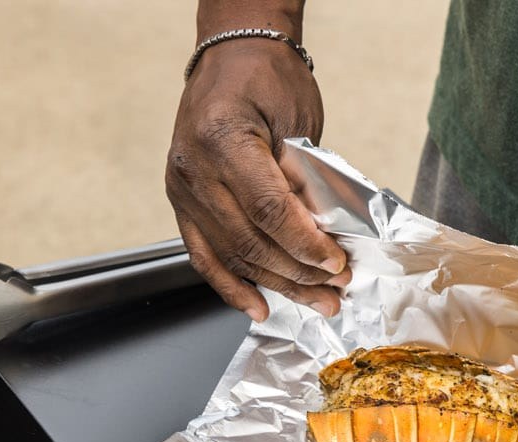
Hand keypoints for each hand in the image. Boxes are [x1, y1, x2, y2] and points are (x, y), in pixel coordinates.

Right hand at [166, 40, 348, 321]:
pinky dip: (231, 287)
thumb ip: (305, 179)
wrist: (231, 58)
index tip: (337, 263)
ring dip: (276, 286)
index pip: (269, 210)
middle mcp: (194, 169)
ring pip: (232, 256)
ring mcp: (182, 190)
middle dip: (298, 273)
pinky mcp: (181, 203)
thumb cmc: (266, 78)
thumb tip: (321, 236)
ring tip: (314, 301)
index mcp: (223, 139)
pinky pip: (204, 256)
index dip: (305, 245)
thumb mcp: (298, 120)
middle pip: (250, 242)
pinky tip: (258, 307)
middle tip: (335, 289)